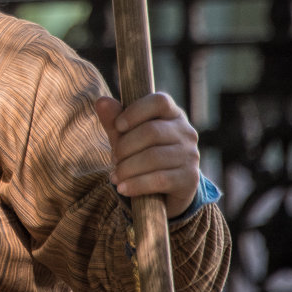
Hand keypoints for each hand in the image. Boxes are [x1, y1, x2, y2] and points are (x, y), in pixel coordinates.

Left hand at [94, 93, 199, 217]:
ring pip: (154, 157)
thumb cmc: (141, 153)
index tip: (118, 126)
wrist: (163, 190)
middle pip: (152, 131)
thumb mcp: (126, 135)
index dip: (135, 111)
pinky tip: (123, 188)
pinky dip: (136, 184)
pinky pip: (160, 179)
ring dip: (128, 168)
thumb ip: (114, 119)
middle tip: (114, 159)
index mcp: (172, 114)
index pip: (159, 102)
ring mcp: (190, 156)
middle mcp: (186, 132)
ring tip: (115, 176)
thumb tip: (101, 101)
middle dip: (126, 146)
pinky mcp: (190, 179)